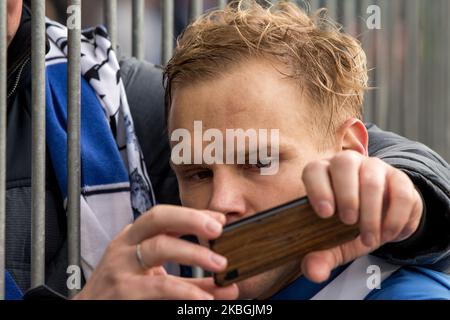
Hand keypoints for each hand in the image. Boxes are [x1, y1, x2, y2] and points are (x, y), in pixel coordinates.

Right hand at [74, 205, 238, 299]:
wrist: (87, 311)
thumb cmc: (122, 290)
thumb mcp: (154, 278)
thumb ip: (190, 278)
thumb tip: (227, 283)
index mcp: (133, 237)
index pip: (164, 216)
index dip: (193, 214)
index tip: (220, 219)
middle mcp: (125, 246)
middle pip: (158, 218)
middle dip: (190, 219)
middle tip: (218, 230)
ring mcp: (122, 267)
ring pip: (159, 247)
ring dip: (194, 253)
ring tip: (220, 264)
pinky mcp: (124, 292)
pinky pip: (160, 286)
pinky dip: (186, 291)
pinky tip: (204, 299)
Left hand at [301, 150, 422, 282]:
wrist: (382, 220)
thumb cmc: (349, 227)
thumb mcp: (334, 243)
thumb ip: (321, 256)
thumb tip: (313, 272)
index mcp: (323, 175)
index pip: (314, 170)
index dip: (317, 188)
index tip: (324, 213)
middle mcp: (347, 164)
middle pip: (344, 163)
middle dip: (346, 195)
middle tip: (348, 222)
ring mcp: (374, 168)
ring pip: (372, 179)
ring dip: (371, 212)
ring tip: (369, 239)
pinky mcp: (399, 178)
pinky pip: (401, 193)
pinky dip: (395, 218)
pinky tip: (389, 234)